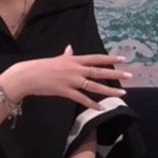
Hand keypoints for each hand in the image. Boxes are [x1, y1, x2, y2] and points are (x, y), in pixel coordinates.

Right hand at [0, 45, 131, 109]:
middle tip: (129, 75)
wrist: (27, 76)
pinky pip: (82, 99)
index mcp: (74, 60)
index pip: (96, 58)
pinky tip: (101, 108)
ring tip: (122, 93)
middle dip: (115, 73)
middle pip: (99, 71)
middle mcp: (75, 69)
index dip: (110, 59)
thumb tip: (70, 49)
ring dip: (109, 90)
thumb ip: (66, 56)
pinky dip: (92, 104)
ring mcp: (71, 80)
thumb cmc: (41, 67)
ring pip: (94, 86)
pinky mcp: (65, 92)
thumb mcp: (56, 59)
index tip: (123, 59)